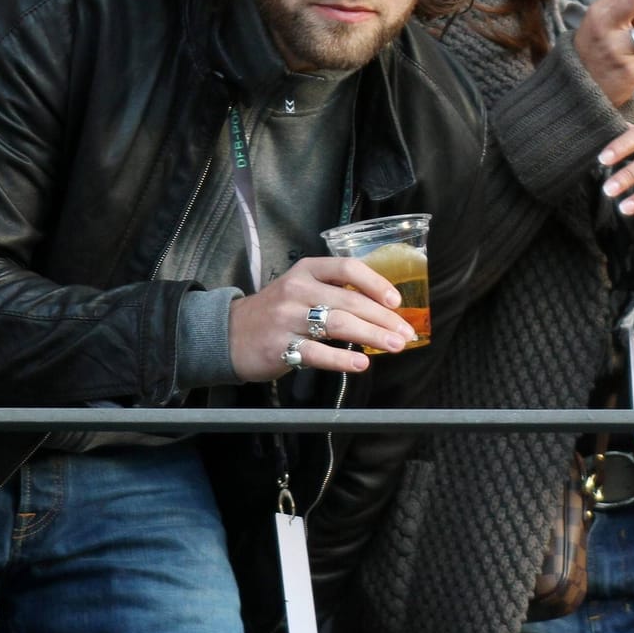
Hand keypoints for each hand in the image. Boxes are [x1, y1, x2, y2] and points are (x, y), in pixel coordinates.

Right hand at [226, 257, 416, 381]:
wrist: (228, 334)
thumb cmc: (275, 312)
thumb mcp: (301, 289)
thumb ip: (334, 293)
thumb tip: (382, 309)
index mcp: (307, 270)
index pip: (348, 268)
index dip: (376, 283)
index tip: (396, 301)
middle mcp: (297, 290)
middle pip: (349, 301)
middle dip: (383, 319)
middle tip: (405, 333)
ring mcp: (287, 318)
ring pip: (338, 324)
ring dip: (372, 336)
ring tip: (395, 346)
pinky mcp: (279, 346)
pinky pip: (317, 352)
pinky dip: (342, 359)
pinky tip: (361, 364)